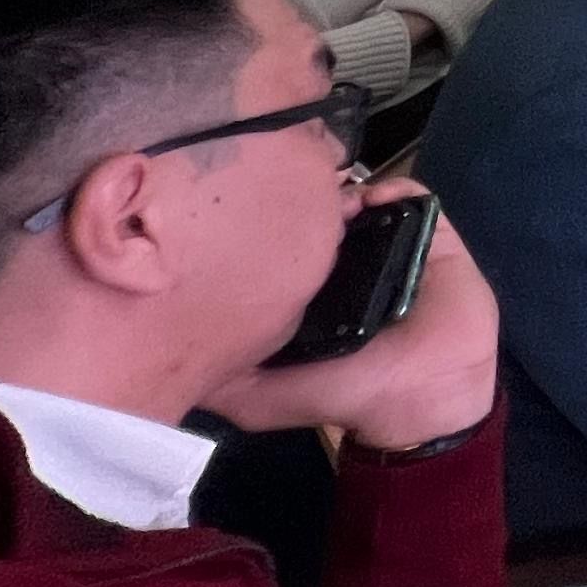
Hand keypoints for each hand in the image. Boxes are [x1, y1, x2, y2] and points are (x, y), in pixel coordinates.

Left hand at [199, 187, 498, 453]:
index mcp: (303, 288)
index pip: (274, 243)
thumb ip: (214, 375)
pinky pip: (413, 197)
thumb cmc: (343, 395)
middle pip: (313, 212)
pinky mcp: (430, 235)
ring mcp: (387, 243)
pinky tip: (373, 198)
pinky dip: (391, 189)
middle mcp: (342, 261)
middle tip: (281, 195)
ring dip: (341, 188)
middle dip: (296, 198)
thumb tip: (156, 350)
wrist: (421, 397)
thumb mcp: (257, 398)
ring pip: (358, 195)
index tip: (234, 212)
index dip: (255, 226)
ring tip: (327, 196)